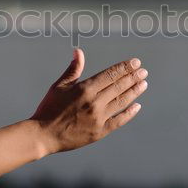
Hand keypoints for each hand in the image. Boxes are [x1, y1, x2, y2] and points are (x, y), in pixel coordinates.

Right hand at [30, 47, 147, 155]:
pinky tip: (137, 106)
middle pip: (119, 86)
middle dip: (133, 77)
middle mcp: (94, 102)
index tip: (135, 62)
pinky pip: (119, 121)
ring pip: (121, 102)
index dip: (124, 67)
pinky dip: (129, 113)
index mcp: (84, 89)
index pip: (110, 75)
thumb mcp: (59, 86)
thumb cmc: (48, 109)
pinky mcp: (100, 132)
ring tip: (144, 84)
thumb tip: (78, 51)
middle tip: (144, 71)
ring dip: (134, 91)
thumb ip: (73, 69)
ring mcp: (98, 118)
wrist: (43, 136)